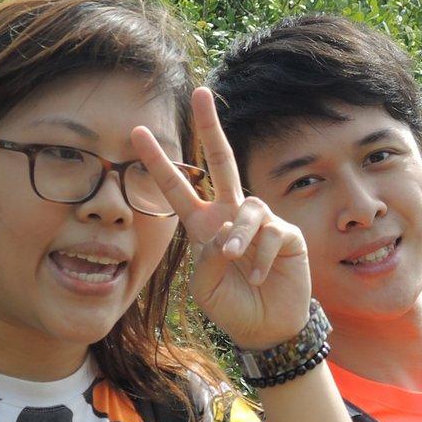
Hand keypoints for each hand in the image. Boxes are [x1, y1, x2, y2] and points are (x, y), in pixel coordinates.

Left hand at [133, 87, 311, 351]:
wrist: (265, 329)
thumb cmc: (231, 306)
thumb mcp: (204, 286)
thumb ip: (205, 257)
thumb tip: (225, 235)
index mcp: (203, 225)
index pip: (177, 187)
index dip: (157, 161)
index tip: (136, 133)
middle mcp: (230, 214)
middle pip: (222, 161)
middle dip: (210, 127)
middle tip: (201, 93)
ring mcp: (261, 221)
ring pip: (246, 208)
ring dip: (238, 235)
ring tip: (233, 259)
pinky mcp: (286, 233)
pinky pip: (271, 232)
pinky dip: (260, 256)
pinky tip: (258, 276)